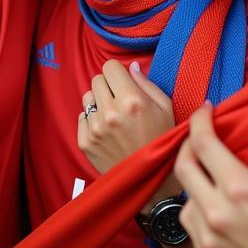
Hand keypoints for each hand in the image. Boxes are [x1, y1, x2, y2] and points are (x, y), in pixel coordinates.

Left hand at [78, 60, 175, 176]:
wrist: (150, 182)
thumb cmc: (162, 141)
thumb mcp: (166, 108)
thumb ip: (147, 83)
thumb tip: (132, 66)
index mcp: (132, 100)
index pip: (110, 66)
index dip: (118, 72)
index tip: (123, 81)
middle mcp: (110, 112)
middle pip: (97, 80)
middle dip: (108, 86)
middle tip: (120, 100)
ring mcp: (95, 128)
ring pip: (87, 97)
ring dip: (99, 102)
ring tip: (114, 116)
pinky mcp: (85, 142)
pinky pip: (82, 117)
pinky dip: (92, 119)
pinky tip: (107, 130)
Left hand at [175, 105, 247, 247]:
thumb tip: (232, 147)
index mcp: (238, 188)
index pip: (203, 143)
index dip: (199, 121)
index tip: (204, 111)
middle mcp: (217, 214)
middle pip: (182, 168)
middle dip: (188, 148)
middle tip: (199, 141)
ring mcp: (209, 241)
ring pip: (186, 200)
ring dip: (198, 189)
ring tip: (219, 191)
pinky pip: (193, 229)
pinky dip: (202, 217)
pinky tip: (223, 220)